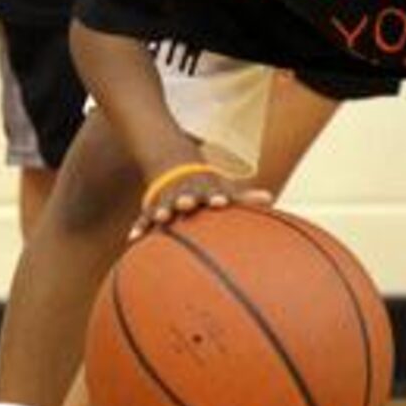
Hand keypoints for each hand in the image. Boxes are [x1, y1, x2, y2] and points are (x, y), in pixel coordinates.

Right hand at [131, 165, 271, 239]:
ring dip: (162, 209)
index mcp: (205, 190)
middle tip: (186, 204)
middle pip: (185, 195)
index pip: (212, 193)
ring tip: (160, 218)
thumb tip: (271, 198)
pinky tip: (133, 239)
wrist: (175, 166)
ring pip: (163, 204)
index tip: (220, 202)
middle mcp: (186, 193)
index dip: (216, 197)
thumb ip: (246, 198)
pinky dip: (140, 226)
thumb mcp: (225, 189)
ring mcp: (167, 198)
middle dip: (186, 199)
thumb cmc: (207, 186)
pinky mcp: (153, 206)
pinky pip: (144, 217)